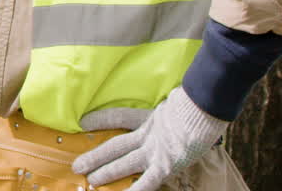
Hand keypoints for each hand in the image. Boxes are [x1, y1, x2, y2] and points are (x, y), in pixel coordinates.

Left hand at [72, 87, 227, 190]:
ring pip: (125, 163)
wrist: (204, 103)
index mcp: (151, 118)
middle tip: (77, 165)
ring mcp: (156, 150)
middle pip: (116, 145)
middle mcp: (149, 134)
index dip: (101, 120)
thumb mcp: (180, 100)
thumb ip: (172, 105)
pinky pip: (148, 181)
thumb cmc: (198, 99)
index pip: (119, 117)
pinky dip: (136, 190)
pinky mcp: (166, 163)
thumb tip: (176, 100)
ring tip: (90, 181)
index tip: (83, 122)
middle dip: (96, 156)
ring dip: (107, 173)